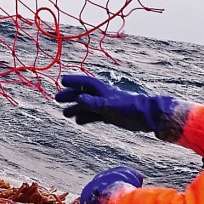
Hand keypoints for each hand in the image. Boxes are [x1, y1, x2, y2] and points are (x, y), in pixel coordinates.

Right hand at [54, 74, 181, 136]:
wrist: (146, 117)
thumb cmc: (130, 108)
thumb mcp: (111, 105)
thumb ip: (95, 102)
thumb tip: (79, 98)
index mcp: (103, 90)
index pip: (85, 83)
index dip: (74, 81)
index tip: (62, 81)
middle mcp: (103, 96)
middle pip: (83, 94)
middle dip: (70, 96)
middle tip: (57, 99)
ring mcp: (106, 106)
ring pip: (87, 106)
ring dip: (76, 108)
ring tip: (65, 113)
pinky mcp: (110, 115)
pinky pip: (94, 116)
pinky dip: (86, 118)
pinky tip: (79, 122)